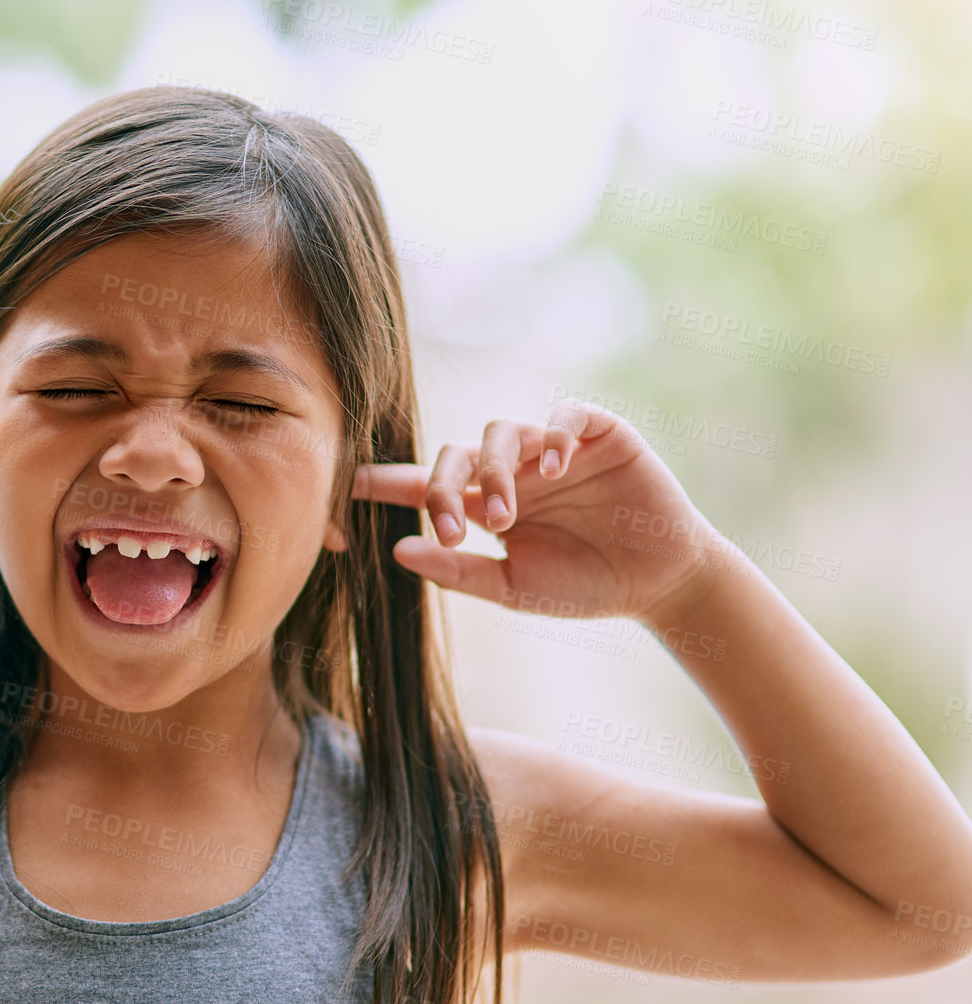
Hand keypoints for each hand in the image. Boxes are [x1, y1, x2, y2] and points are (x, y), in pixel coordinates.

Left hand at [350, 399, 730, 623]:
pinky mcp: (597, 433)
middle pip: (454, 454)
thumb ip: (459, 570)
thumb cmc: (583, 586)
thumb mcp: (514, 588)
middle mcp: (510, 470)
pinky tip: (552, 467)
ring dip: (495, 471)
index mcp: (483, 505)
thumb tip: (398, 549)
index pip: (422, 485)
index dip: (383, 485)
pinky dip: (551, 434)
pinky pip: (563, 415)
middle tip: (458, 528)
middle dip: (445, 487)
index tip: (344, 491)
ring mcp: (551, 449)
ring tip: (507, 514)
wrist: (658, 584)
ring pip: (500, 432)